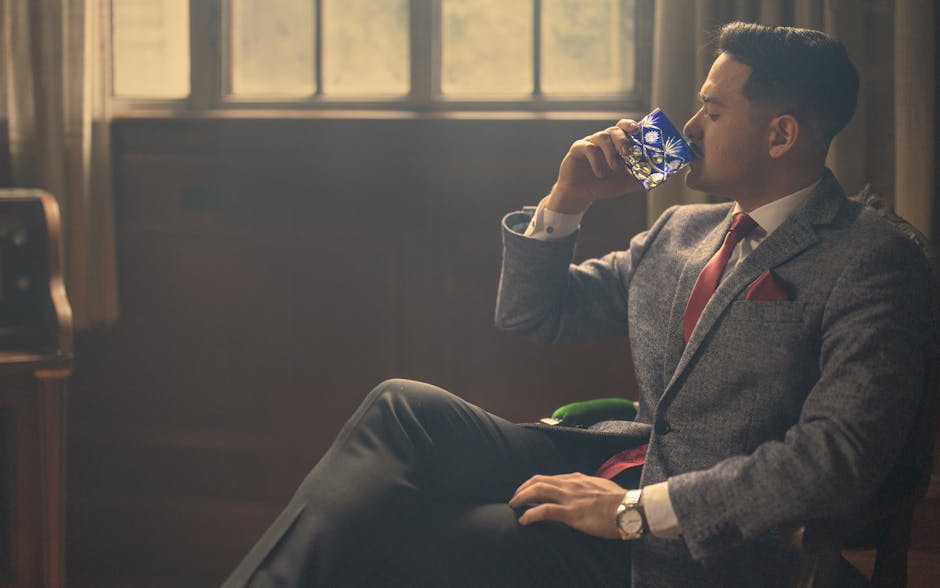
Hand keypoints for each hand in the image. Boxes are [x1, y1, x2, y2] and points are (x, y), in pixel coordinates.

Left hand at [508, 473, 625, 538]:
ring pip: (537, 491)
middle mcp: (570, 484)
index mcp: (578, 478)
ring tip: (513, 506)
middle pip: (539, 481)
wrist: (631, 508)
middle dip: (523, 488)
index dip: (536, 484)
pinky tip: (524, 520)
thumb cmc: (621, 501)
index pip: (550, 478)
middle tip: (515, 498)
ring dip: (521, 497)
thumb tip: (586, 492)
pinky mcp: (571, 512)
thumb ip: (589, 488)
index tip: (528, 491)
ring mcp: (570, 497)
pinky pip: (544, 511)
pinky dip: (530, 514)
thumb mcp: (601, 487)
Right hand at [546, 119, 643, 213]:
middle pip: (616, 129)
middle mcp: (605, 140)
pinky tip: (600, 174)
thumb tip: (665, 179)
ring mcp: (591, 142)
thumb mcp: (626, 184)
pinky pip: (588, 148)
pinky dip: (597, 161)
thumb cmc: (604, 185)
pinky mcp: (577, 148)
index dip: (633, 125)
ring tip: (614, 168)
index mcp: (617, 144)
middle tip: (628, 152)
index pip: (627, 128)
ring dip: (611, 153)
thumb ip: (643, 179)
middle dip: (623, 139)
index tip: (639, 130)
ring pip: (602, 137)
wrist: (581, 194)